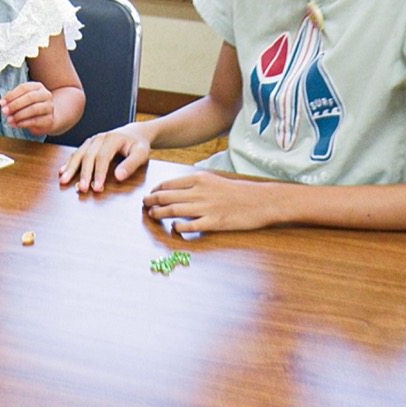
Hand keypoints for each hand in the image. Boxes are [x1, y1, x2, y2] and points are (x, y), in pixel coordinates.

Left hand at [0, 81, 55, 134]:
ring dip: (18, 115)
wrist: (46, 119)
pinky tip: (16, 124)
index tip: (2, 102)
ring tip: (9, 119)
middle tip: (4, 111)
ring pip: (33, 109)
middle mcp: (45, 95)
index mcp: (38, 87)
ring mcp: (49, 107)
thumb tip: (3, 103)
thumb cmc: (30, 107)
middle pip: (30, 97)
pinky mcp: (49, 119)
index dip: (12, 95)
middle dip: (15, 105)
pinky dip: (23, 123)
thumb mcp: (22, 99)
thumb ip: (13, 99)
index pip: (24, 87)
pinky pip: (35, 121)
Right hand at [58, 123, 151, 191]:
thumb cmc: (138, 145)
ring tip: (64, 180)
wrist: (134, 133)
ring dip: (71, 168)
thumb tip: (118, 177)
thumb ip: (131, 165)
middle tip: (81, 189)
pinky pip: (77, 153)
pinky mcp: (88, 144)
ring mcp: (92, 140)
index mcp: (112, 138)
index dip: (99, 173)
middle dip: (84, 174)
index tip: (96, 188)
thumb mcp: (141, 153)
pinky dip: (69, 162)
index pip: (103, 157)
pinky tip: (62, 171)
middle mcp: (100, 138)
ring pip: (79, 154)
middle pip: (88, 156)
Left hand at [143, 171, 275, 232]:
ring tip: (152, 215)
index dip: (156, 190)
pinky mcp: (214, 222)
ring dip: (159, 213)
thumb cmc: (237, 191)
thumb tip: (175, 189)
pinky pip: (190, 226)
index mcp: (199, 179)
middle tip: (145, 205)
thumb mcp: (213, 180)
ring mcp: (206, 207)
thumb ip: (195, 184)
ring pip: (174, 210)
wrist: (261, 201)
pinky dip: (178, 227)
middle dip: (152, 200)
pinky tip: (174, 227)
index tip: (150, 194)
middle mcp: (199, 191)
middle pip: (167, 196)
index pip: (169, 184)